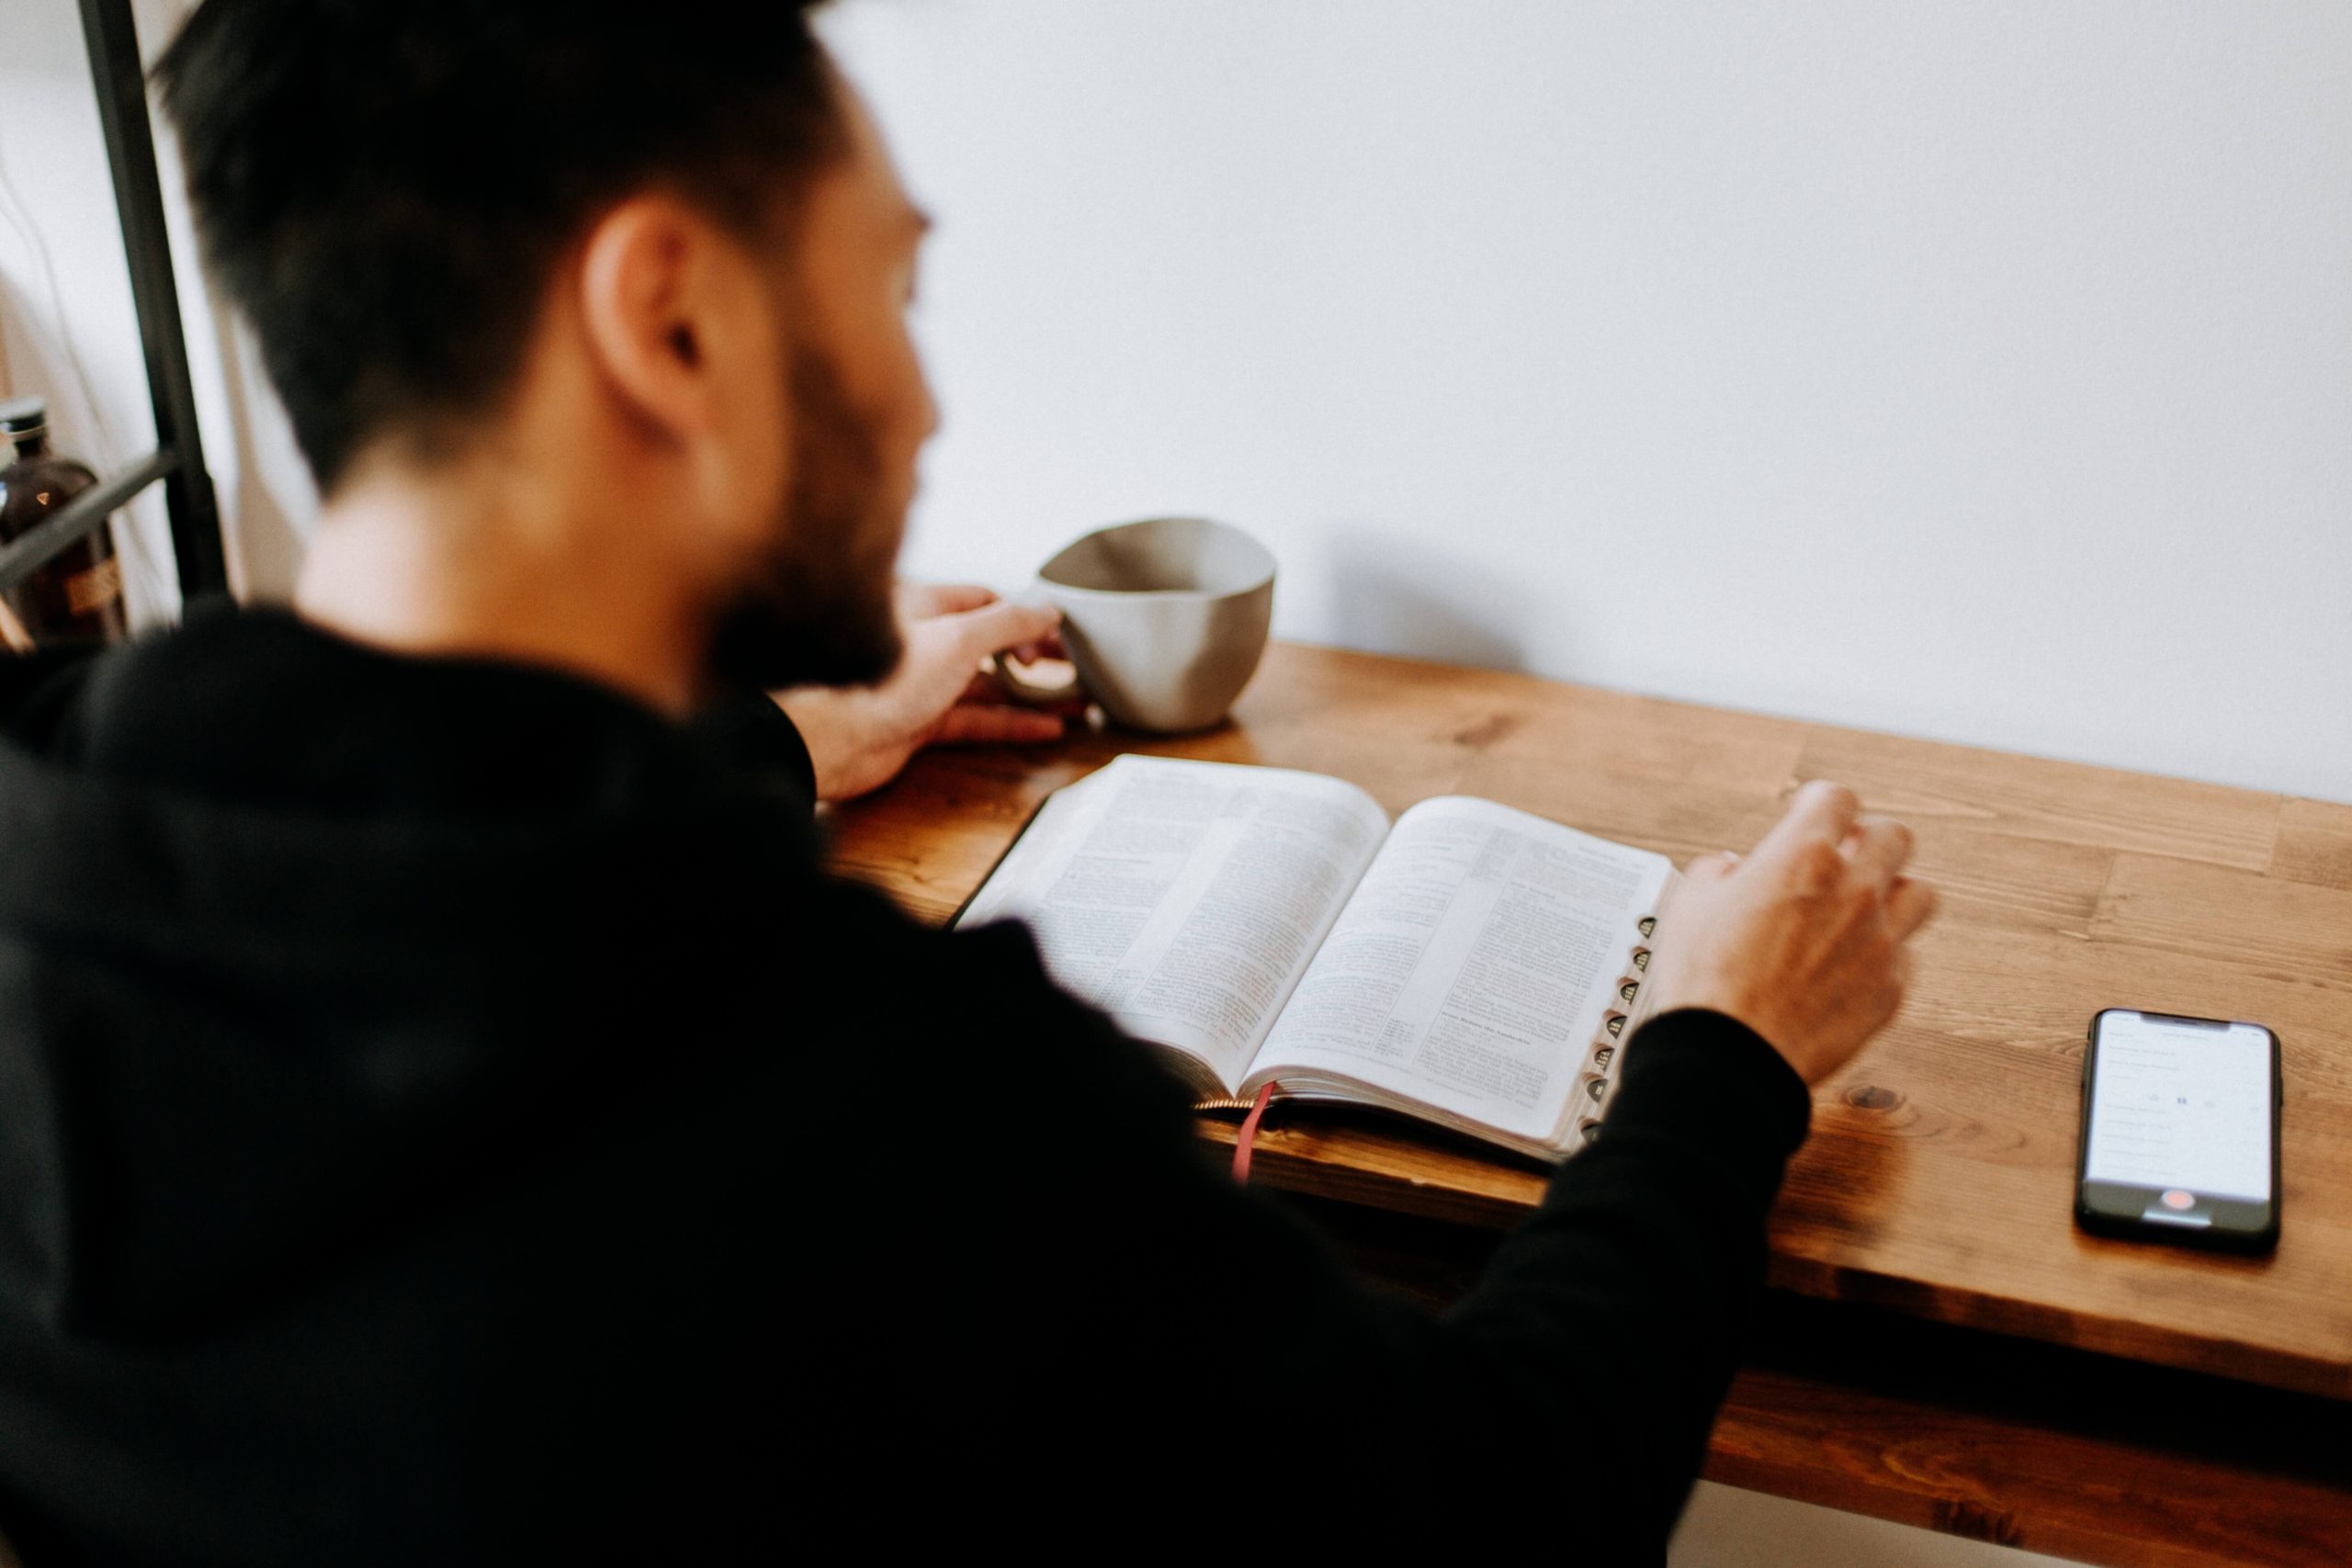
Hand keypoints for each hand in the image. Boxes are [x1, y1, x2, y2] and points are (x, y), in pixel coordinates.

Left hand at [774, 583, 1072, 801]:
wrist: (826, 738)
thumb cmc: (879, 678)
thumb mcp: (958, 638)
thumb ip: (1008, 623)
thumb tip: (1048, 609)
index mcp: (926, 606)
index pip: (986, 601)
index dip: (1023, 617)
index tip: (1056, 635)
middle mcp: (923, 643)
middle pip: (990, 643)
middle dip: (1035, 657)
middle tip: (1075, 668)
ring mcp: (920, 686)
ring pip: (986, 686)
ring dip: (1030, 695)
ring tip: (1076, 702)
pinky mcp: (917, 725)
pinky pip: (974, 720)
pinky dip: (1010, 724)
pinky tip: (1044, 729)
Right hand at [1643, 780, 1936, 1085]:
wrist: (1730, 1056)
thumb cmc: (1706, 983)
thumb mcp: (1690, 905)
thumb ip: (1720, 873)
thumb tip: (1734, 871)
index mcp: (1803, 857)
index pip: (1838, 799)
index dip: (1822, 802)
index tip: (1813, 811)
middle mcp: (1853, 891)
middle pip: (1894, 836)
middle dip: (1868, 839)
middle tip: (1846, 856)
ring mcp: (1879, 941)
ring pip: (1919, 893)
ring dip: (1893, 892)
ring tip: (1865, 907)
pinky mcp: (1890, 989)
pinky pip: (1905, 956)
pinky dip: (1884, 954)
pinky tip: (1854, 963)